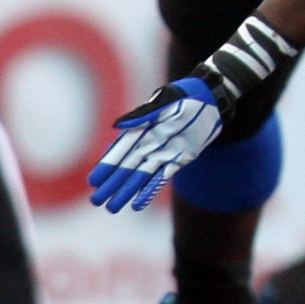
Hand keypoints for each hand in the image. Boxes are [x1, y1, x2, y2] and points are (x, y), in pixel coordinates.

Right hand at [88, 77, 221, 211]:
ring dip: (127, 192)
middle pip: (127, 168)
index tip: (94, 180)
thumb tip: (117, 126)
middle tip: (96, 201)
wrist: (211, 100)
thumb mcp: (164, 102)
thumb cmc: (184, 96)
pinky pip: (161, 178)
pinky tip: (137, 204)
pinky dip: (149, 191)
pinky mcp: (179, 160)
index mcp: (141, 129)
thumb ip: (142, 115)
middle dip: (112, 185)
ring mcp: (163, 153)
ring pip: (141, 177)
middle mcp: (149, 143)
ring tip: (112, 208)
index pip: (120, 151)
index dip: (107, 166)